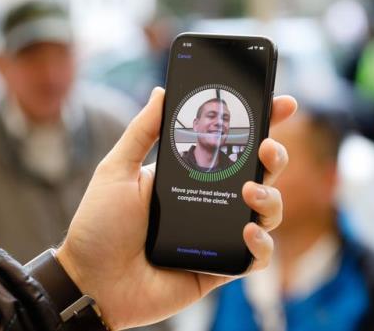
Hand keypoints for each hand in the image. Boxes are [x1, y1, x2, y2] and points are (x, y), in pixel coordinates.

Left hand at [57, 88, 296, 329]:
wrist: (91, 282)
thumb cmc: (99, 226)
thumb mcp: (117, 170)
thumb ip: (142, 131)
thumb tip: (161, 91)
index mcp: (190, 175)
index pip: (232, 145)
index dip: (261, 124)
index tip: (282, 103)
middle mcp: (211, 202)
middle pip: (260, 174)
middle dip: (274, 156)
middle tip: (267, 147)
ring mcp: (219, 235)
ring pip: (267, 212)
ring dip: (270, 198)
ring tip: (250, 192)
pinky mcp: (221, 268)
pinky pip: (256, 257)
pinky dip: (261, 245)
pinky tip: (247, 232)